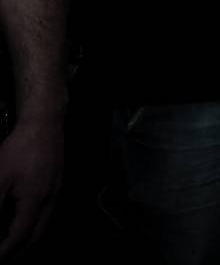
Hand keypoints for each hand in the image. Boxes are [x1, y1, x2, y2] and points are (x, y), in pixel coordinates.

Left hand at [0, 119, 61, 258]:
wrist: (44, 125)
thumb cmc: (21, 148)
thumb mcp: (0, 177)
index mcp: (35, 200)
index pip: (19, 234)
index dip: (5, 250)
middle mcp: (50, 198)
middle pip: (37, 234)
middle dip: (21, 250)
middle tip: (6, 257)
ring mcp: (56, 190)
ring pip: (44, 223)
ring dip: (29, 237)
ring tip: (13, 243)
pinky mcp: (56, 182)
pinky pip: (47, 210)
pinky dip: (35, 222)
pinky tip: (25, 217)